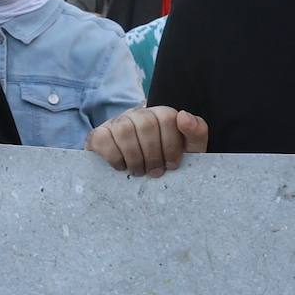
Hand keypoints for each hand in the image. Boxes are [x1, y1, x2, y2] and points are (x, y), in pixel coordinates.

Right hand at [85, 105, 207, 176]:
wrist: (139, 179)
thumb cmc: (166, 163)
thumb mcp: (189, 151)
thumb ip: (196, 133)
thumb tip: (183, 116)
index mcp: (162, 115)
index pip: (167, 117)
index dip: (171, 144)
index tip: (172, 165)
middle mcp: (139, 114)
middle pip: (146, 123)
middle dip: (153, 153)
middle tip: (155, 172)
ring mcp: (117, 122)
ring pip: (124, 129)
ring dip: (134, 156)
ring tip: (139, 172)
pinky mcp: (98, 134)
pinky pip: (102, 138)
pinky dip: (113, 156)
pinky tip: (121, 167)